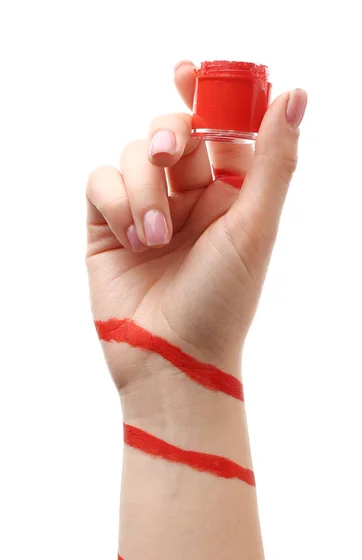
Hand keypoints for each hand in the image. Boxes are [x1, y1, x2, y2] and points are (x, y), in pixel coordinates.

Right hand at [86, 61, 306, 405]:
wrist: (171, 358)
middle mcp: (188, 198)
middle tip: (167, 152)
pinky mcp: (108, 225)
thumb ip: (274, 161)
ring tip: (155, 237)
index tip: (189, 74)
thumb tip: (294, 95)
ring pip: (133, 155)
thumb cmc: (221, 301)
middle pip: (171, 132)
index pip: (219, 129)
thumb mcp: (254, 228)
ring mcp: (146, 210)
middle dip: (167, 135)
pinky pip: (100, 183)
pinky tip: (132, 240)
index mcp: (230, 195)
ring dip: (142, 189)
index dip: (207, 97)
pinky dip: (116, 203)